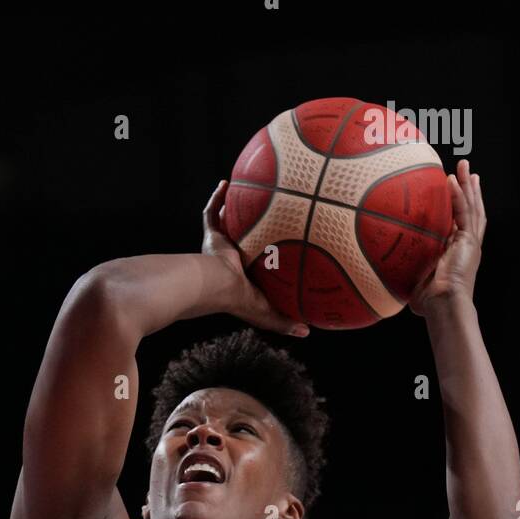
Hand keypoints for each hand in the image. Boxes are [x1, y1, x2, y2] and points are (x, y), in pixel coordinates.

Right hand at [202, 180, 309, 337]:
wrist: (218, 285)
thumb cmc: (241, 299)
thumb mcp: (268, 313)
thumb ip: (286, 322)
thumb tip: (308, 332)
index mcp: (244, 275)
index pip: (256, 263)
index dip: (265, 256)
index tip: (279, 246)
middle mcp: (232, 258)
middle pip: (243, 240)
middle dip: (250, 230)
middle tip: (266, 215)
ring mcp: (220, 246)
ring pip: (226, 224)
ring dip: (232, 210)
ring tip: (244, 193)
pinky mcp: (211, 236)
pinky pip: (211, 212)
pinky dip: (216, 198)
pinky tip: (226, 184)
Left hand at [409, 158, 485, 315]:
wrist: (443, 306)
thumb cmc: (428, 302)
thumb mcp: (414, 279)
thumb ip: (405, 270)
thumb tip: (382, 271)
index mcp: (456, 253)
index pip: (459, 222)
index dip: (459, 206)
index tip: (455, 189)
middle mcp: (466, 245)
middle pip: (470, 210)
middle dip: (469, 189)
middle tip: (467, 169)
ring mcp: (469, 243)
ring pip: (471, 207)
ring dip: (467, 185)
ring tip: (464, 166)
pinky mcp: (469, 241)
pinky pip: (464, 213)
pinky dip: (460, 196)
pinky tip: (454, 180)